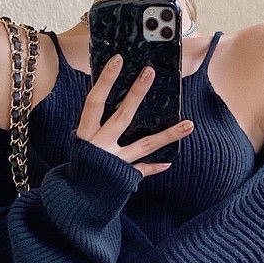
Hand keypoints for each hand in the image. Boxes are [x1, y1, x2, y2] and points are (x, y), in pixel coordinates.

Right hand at [75, 54, 194, 177]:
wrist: (75, 202)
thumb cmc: (79, 167)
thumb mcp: (80, 144)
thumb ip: (94, 125)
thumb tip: (109, 99)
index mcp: (86, 134)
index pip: (95, 101)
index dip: (105, 81)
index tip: (118, 60)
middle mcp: (101, 146)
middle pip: (122, 116)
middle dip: (136, 93)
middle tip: (150, 72)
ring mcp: (114, 162)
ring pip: (144, 145)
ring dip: (168, 134)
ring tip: (189, 124)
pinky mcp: (124, 177)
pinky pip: (142, 170)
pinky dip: (154, 167)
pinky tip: (169, 162)